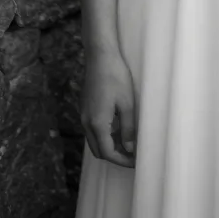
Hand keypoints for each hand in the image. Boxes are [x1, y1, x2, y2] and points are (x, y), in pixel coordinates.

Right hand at [80, 46, 136, 167]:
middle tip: (132, 156)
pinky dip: (103, 136)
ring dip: (108, 146)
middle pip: (98, 150)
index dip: (122, 160)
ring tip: (127, 144)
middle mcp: (86, 122)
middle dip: (114, 156)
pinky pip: (92, 130)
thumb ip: (127, 128)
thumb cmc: (116, 76)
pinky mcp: (85, 108)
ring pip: (94, 140)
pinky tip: (117, 129)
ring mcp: (83, 114)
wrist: (100, 56)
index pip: (107, 152)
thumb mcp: (126, 103)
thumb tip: (129, 148)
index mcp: (97, 123)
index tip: (135, 161)